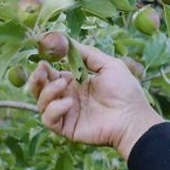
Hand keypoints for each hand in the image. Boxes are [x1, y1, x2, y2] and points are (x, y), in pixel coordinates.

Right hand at [27, 43, 162, 159]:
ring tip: (64, 83)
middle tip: (42, 70)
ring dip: (47, 91)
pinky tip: (68, 103)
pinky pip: (49, 120)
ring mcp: (66, 114)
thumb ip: (86, 53)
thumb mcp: (108, 64)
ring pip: (41, 104)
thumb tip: (66, 40)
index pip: (52, 75)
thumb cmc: (125, 91)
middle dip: (37, 79)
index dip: (44, 67)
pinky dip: (53, 110)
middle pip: (41, 89)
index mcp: (76, 83)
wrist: (133, 117)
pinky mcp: (67, 128)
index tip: (43, 59)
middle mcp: (68, 98)